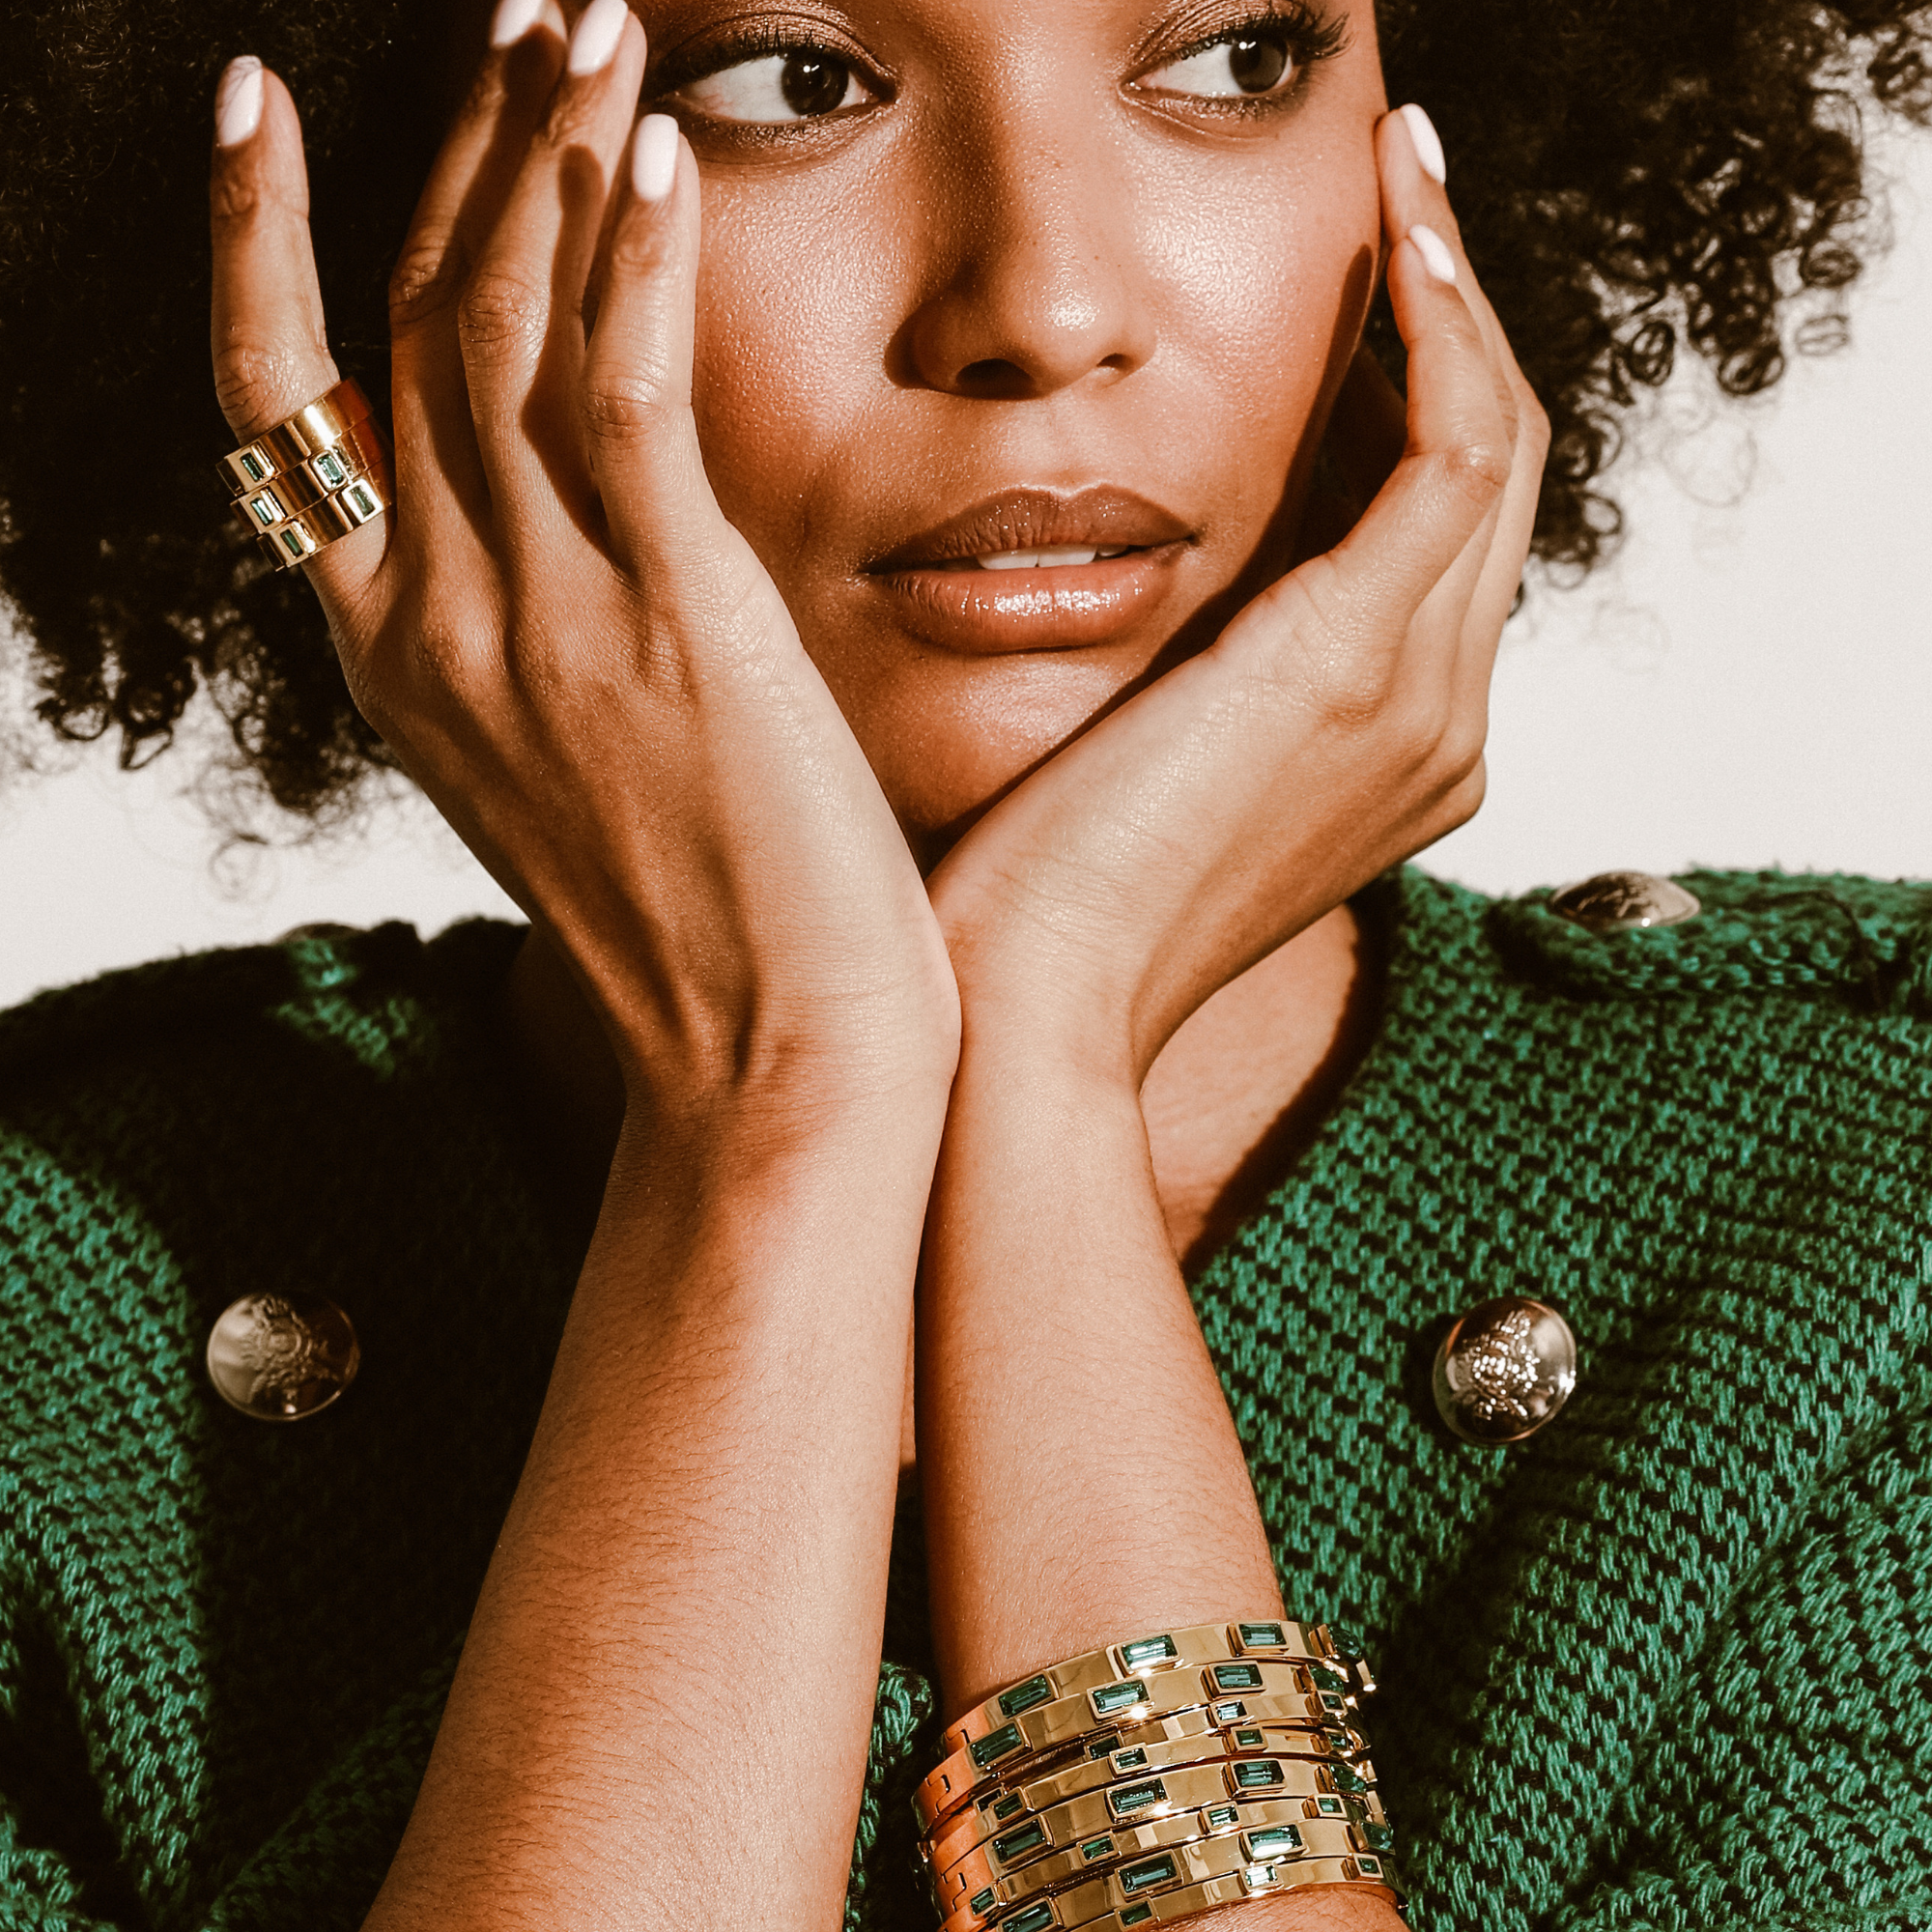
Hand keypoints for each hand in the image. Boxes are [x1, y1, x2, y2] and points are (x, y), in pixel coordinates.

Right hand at [208, 6, 956, 1120]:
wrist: (766, 1062)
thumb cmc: (692, 929)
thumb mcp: (558, 771)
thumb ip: (524, 640)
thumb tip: (556, 531)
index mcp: (398, 660)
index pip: (292, 410)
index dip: (261, 249)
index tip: (267, 119)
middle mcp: (439, 622)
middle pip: (401, 327)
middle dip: (446, 154)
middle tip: (506, 22)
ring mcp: (543, 619)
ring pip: (496, 331)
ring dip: (534, 160)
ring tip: (580, 29)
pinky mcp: (672, 623)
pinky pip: (624, 398)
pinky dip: (630, 263)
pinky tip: (651, 153)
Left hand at [925, 106, 1546, 1079]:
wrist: (1022, 1012)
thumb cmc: (1038, 899)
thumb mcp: (1135, 761)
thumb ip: (1194, 668)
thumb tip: (1160, 558)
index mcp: (1388, 752)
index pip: (1435, 538)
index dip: (1415, 402)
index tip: (1364, 298)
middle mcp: (1439, 725)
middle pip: (1485, 480)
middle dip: (1452, 328)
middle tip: (1402, 200)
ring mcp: (1417, 700)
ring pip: (1491, 446)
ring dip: (1456, 299)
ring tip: (1402, 183)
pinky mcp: (1357, 662)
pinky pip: (1456, 449)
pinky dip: (1442, 331)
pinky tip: (1394, 233)